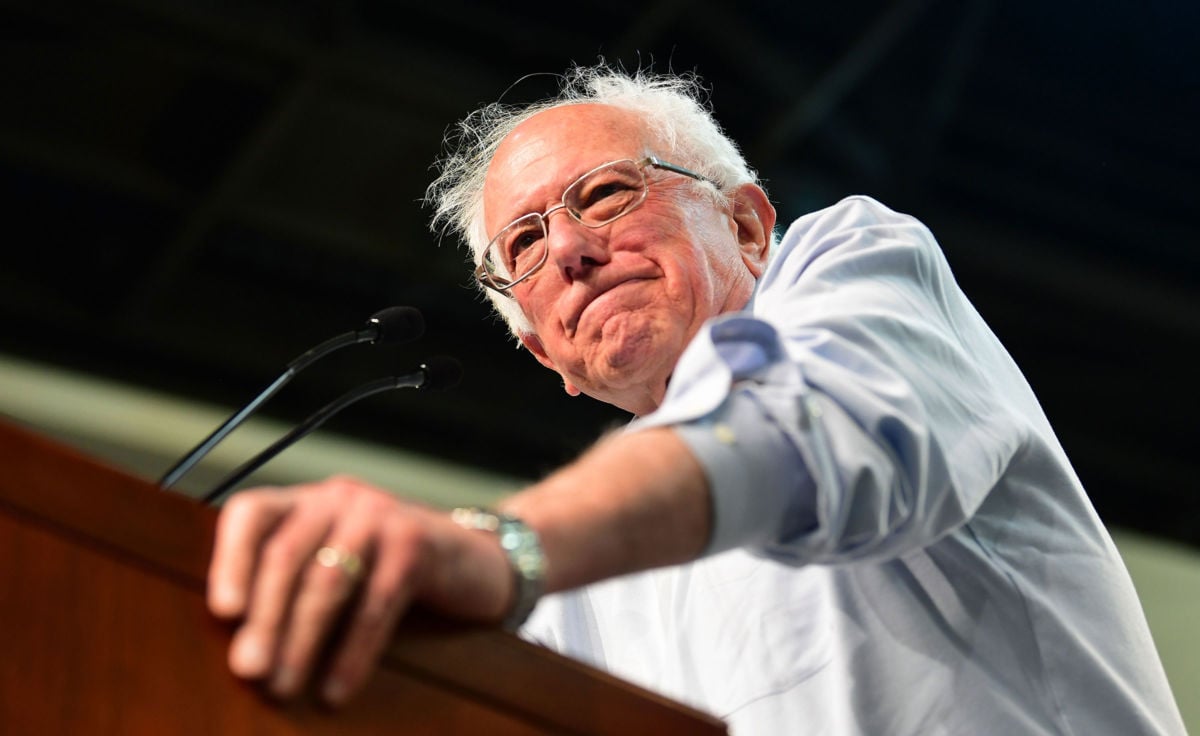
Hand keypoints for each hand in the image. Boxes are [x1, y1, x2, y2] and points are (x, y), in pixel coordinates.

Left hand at [206, 476, 512, 704]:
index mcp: (309, 501)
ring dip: (300, 641)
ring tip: (281, 686)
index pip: (252, 514)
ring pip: (328, 581)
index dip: (230, 559)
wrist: (479, 561)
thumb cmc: (394, 572)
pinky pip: (376, 605)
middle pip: (286, 554)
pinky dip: (352, 653)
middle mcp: (340, 498)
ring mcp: (380, 517)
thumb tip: (239, 644)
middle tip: (247, 669)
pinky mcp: (416, 545)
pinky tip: (336, 689)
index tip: (223, 612)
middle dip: (264, 618)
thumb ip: (296, 582)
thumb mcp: (340, 563)